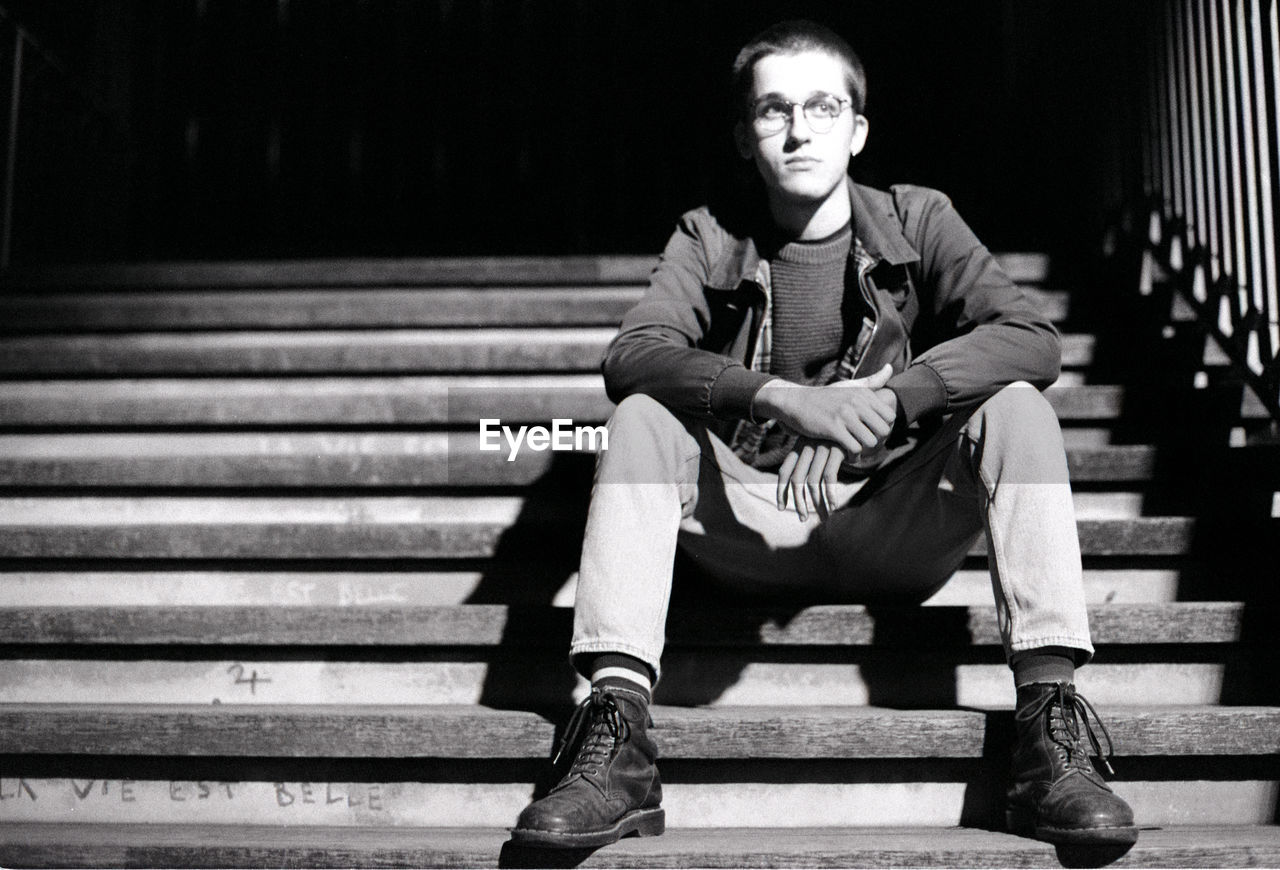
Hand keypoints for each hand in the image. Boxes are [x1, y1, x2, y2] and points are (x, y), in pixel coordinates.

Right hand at [754, 364, 897, 456]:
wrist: (794, 402)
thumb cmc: (824, 397)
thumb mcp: (849, 386)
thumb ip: (871, 381)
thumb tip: (890, 368)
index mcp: (862, 393)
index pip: (890, 416)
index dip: (884, 428)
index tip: (872, 433)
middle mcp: (856, 402)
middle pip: (884, 430)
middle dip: (877, 441)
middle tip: (866, 444)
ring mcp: (844, 415)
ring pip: (870, 441)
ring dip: (865, 450)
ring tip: (857, 451)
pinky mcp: (832, 429)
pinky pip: (854, 448)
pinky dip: (853, 456)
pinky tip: (848, 456)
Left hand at [776, 437, 844, 519]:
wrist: (864, 416)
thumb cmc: (843, 436)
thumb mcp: (825, 445)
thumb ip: (814, 460)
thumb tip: (805, 485)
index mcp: (800, 444)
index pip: (784, 471)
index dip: (781, 491)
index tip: (781, 508)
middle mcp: (808, 445)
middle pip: (796, 479)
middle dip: (798, 502)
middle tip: (802, 519)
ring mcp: (822, 447)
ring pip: (812, 482)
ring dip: (817, 504)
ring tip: (824, 517)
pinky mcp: (837, 450)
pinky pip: (829, 477)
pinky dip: (830, 494)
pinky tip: (834, 506)